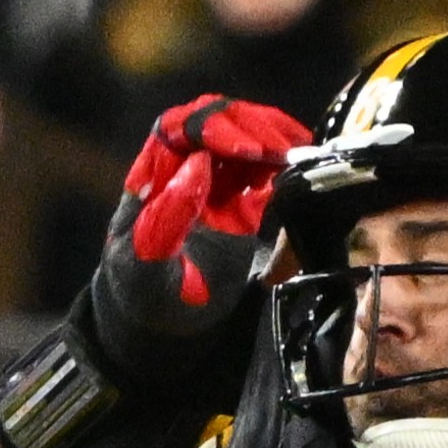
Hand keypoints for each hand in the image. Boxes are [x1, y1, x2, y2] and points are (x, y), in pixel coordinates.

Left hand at [88, 95, 311, 379]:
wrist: (163, 326)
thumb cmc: (144, 296)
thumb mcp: (144, 266)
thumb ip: (165, 220)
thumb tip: (199, 165)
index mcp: (154, 178)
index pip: (179, 129)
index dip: (212, 128)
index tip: (245, 150)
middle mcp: (186, 170)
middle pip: (217, 121)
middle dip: (250, 126)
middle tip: (278, 150)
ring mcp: (219, 185)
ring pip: (245, 137)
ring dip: (272, 137)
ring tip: (298, 150)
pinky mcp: (247, 205)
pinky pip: (267, 170)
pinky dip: (287, 161)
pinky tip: (304, 166)